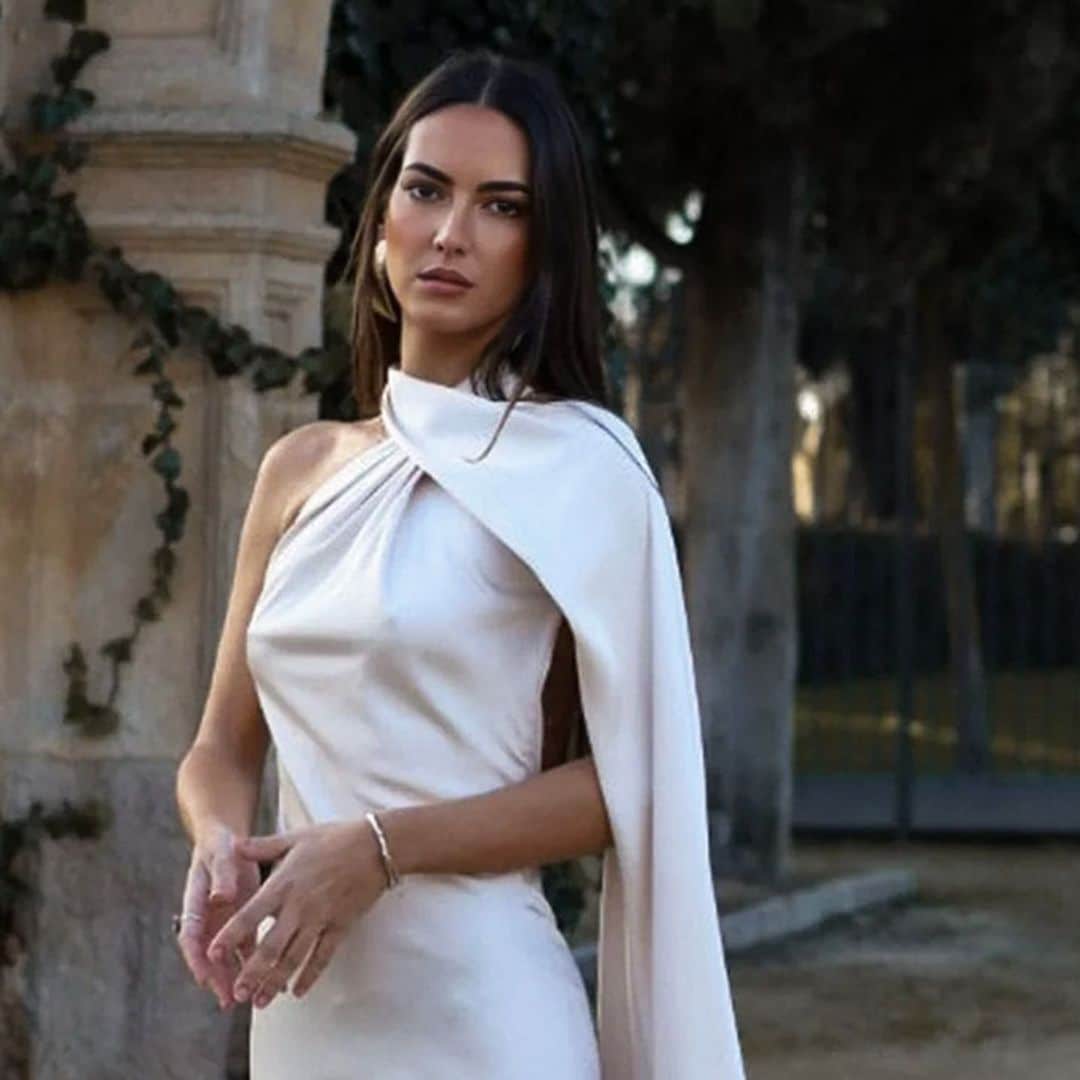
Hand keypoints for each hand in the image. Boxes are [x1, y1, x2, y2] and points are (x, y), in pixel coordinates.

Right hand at [175, 823, 261, 1008]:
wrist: (228, 843)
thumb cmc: (221, 846)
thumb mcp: (222, 854)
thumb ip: (222, 875)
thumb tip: (220, 896)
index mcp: (195, 902)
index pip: (191, 935)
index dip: (197, 957)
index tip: (203, 976)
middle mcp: (206, 918)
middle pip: (207, 954)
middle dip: (217, 978)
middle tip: (228, 998)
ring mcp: (222, 924)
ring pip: (226, 956)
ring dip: (235, 977)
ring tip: (247, 998)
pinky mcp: (240, 923)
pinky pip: (245, 947)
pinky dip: (253, 963)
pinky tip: (267, 978)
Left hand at [206, 820, 388, 1008]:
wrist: (375, 846)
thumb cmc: (334, 838)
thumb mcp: (295, 838)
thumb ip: (262, 846)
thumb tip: (234, 846)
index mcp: (283, 884)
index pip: (250, 915)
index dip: (231, 936)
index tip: (214, 954)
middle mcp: (299, 906)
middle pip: (270, 946)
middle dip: (252, 973)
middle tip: (237, 993)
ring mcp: (320, 919)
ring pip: (294, 957)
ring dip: (276, 982)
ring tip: (260, 1002)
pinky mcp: (340, 926)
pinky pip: (323, 956)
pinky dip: (310, 975)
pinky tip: (298, 991)